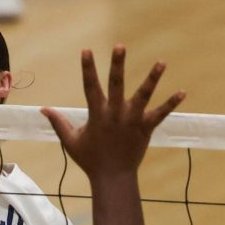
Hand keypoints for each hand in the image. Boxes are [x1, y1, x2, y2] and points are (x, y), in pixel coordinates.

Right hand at [42, 48, 184, 178]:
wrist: (112, 178)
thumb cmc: (90, 159)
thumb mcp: (70, 141)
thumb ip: (58, 122)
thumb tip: (43, 109)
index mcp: (97, 114)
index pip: (90, 86)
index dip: (88, 68)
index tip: (86, 50)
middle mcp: (115, 114)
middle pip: (117, 84)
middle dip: (117, 64)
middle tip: (119, 46)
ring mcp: (132, 120)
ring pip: (144, 95)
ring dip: (152, 78)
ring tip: (161, 62)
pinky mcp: (146, 129)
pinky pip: (160, 114)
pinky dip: (171, 104)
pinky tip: (182, 92)